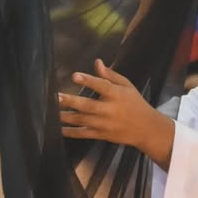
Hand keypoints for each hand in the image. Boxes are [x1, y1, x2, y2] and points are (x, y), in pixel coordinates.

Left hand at [58, 60, 174, 168]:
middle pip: (88, 106)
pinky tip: (59, 129)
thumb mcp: (127, 85)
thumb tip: (97, 62)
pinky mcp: (101, 134)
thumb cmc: (135, 103)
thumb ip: (110, 75)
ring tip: (51, 111)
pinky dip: (71, 132)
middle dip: (71, 101)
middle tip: (56, 96)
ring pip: (82, 120)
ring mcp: (104, 124)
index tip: (74, 75)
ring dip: (66, 116)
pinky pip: (83, 133)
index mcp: (117, 95)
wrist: (146, 129)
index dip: (88, 81)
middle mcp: (109, 110)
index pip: (102, 86)